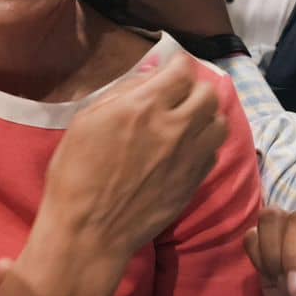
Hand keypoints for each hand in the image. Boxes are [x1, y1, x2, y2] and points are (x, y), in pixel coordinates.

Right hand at [21, 51, 226, 295]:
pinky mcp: (196, 181)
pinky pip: (214, 151)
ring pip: (219, 122)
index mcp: (145, 106)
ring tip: (188, 120)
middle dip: (194, 87)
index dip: (176, 65)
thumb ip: (122, 92)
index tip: (169, 69)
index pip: (182, 70)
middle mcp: (176, 127)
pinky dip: (205, 142)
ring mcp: (191, 156)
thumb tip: (149, 78)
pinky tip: (186, 147)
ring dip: (206, 115)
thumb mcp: (86, 120)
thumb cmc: (75, 173)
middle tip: (178, 94)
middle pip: (208, 93)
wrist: (91, 231)